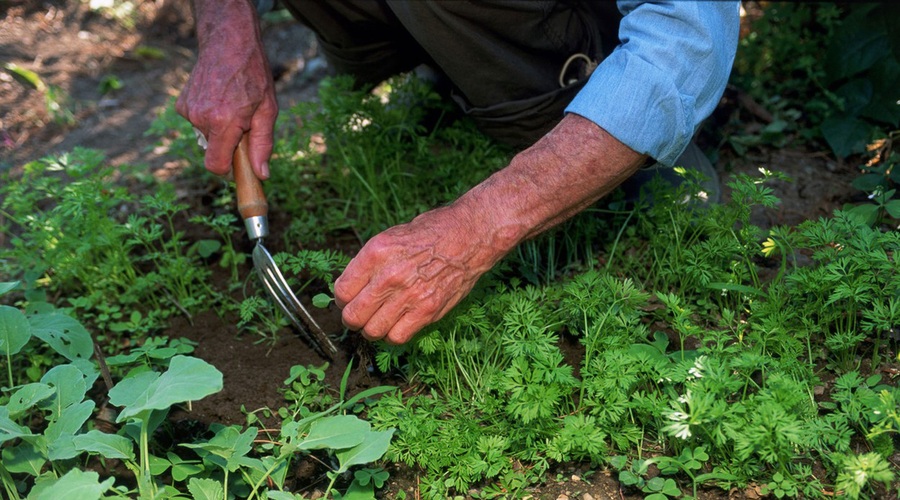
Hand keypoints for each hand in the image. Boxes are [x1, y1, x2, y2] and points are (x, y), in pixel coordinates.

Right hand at [176, 0, 276, 178]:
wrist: (228, 42)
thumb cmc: (253, 75)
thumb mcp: (267, 110)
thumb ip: (263, 145)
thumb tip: (261, 174)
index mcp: (223, 122)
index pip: (215, 166)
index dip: (228, 172)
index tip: (238, 167)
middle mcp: (201, 118)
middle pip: (214, 151)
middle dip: (229, 145)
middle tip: (244, 124)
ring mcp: (188, 111)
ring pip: (206, 137)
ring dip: (220, 131)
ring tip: (232, 107)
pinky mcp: (182, 105)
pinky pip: (198, 124)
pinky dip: (209, 119)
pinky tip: (219, 100)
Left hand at [334, 203, 509, 344]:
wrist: (469, 235)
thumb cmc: (431, 233)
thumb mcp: (392, 236)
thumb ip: (369, 263)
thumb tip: (349, 288)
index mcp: (376, 252)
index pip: (342, 291)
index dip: (343, 298)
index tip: (350, 298)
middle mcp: (390, 275)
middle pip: (352, 316)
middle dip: (353, 318)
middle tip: (362, 313)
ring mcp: (409, 295)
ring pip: (372, 331)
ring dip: (372, 328)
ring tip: (380, 319)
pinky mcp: (428, 310)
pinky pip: (397, 337)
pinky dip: (393, 335)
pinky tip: (398, 323)